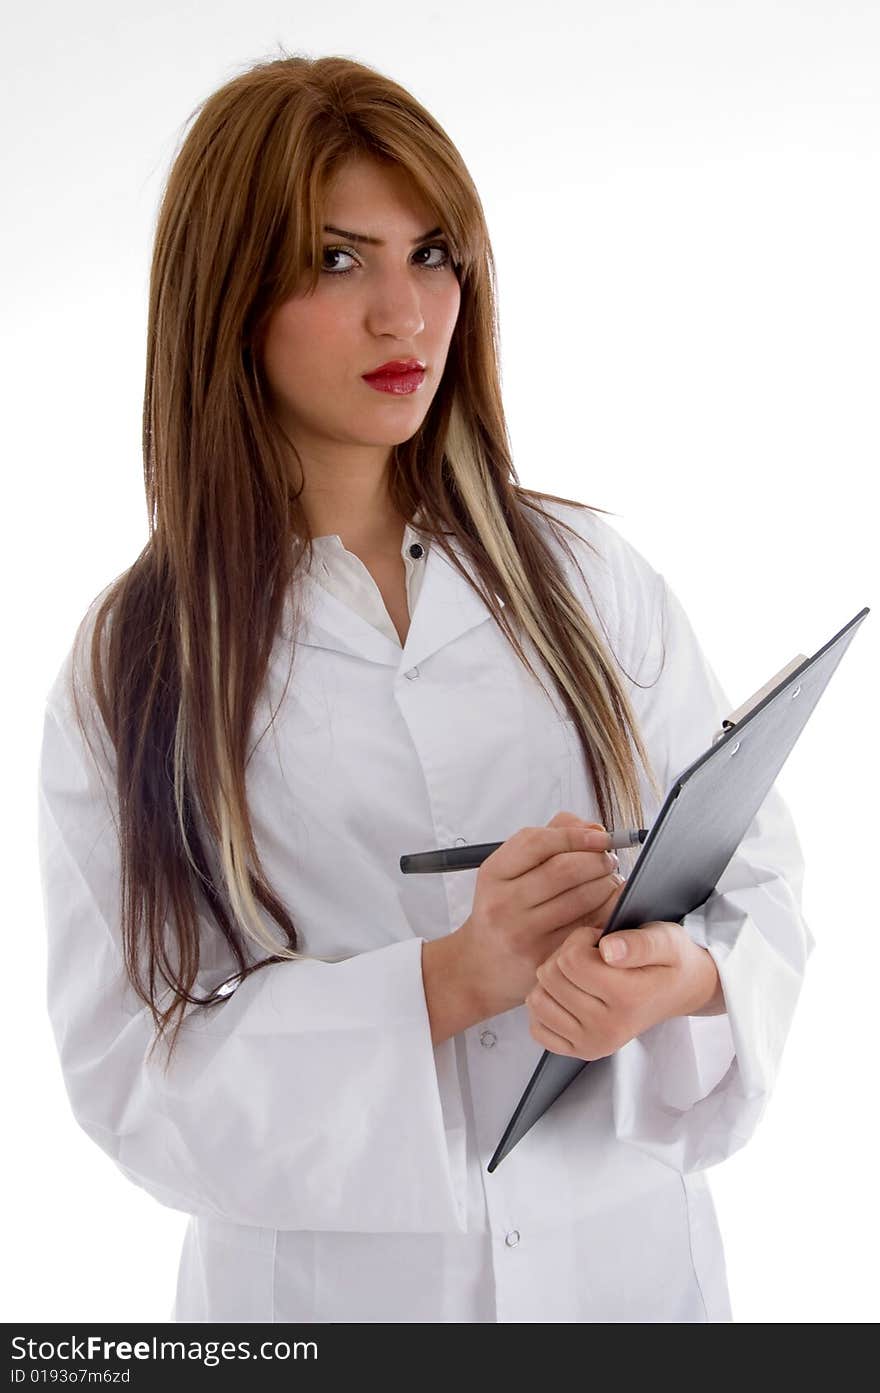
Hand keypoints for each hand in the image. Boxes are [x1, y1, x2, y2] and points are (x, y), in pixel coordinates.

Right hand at [455, 811, 625, 1018]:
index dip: (576, 835)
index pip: (538, 841)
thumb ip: (551, 837)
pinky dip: (607, 911)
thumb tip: (595, 829)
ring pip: (582, 898)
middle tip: (608, 860)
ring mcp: (523, 933)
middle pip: (565, 869)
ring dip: (607, 884)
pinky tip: (607, 906)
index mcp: (494, 873)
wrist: (481, 965)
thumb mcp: (511, 869)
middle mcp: (503, 903)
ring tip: (609, 881)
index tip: (601, 837)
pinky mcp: (545, 958)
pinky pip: (589, 926)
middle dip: (598, 859)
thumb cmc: (504, 908)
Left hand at [525, 920, 722, 1058]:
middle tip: (594, 958)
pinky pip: (537, 1028)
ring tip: (583, 976)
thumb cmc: (670, 960)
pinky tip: (571, 997)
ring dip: (554, 981)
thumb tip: (608, 950)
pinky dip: (548, 1008)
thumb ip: (638, 943)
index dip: (582, 939)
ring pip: (537, 1000)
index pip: (571, 960)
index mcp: (629, 999)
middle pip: (550, 977)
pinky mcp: (580, 1052)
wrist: (682, 990)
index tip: (602, 942)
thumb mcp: (665, 939)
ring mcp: (593, 1045)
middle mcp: (609, 1029)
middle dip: (567, 957)